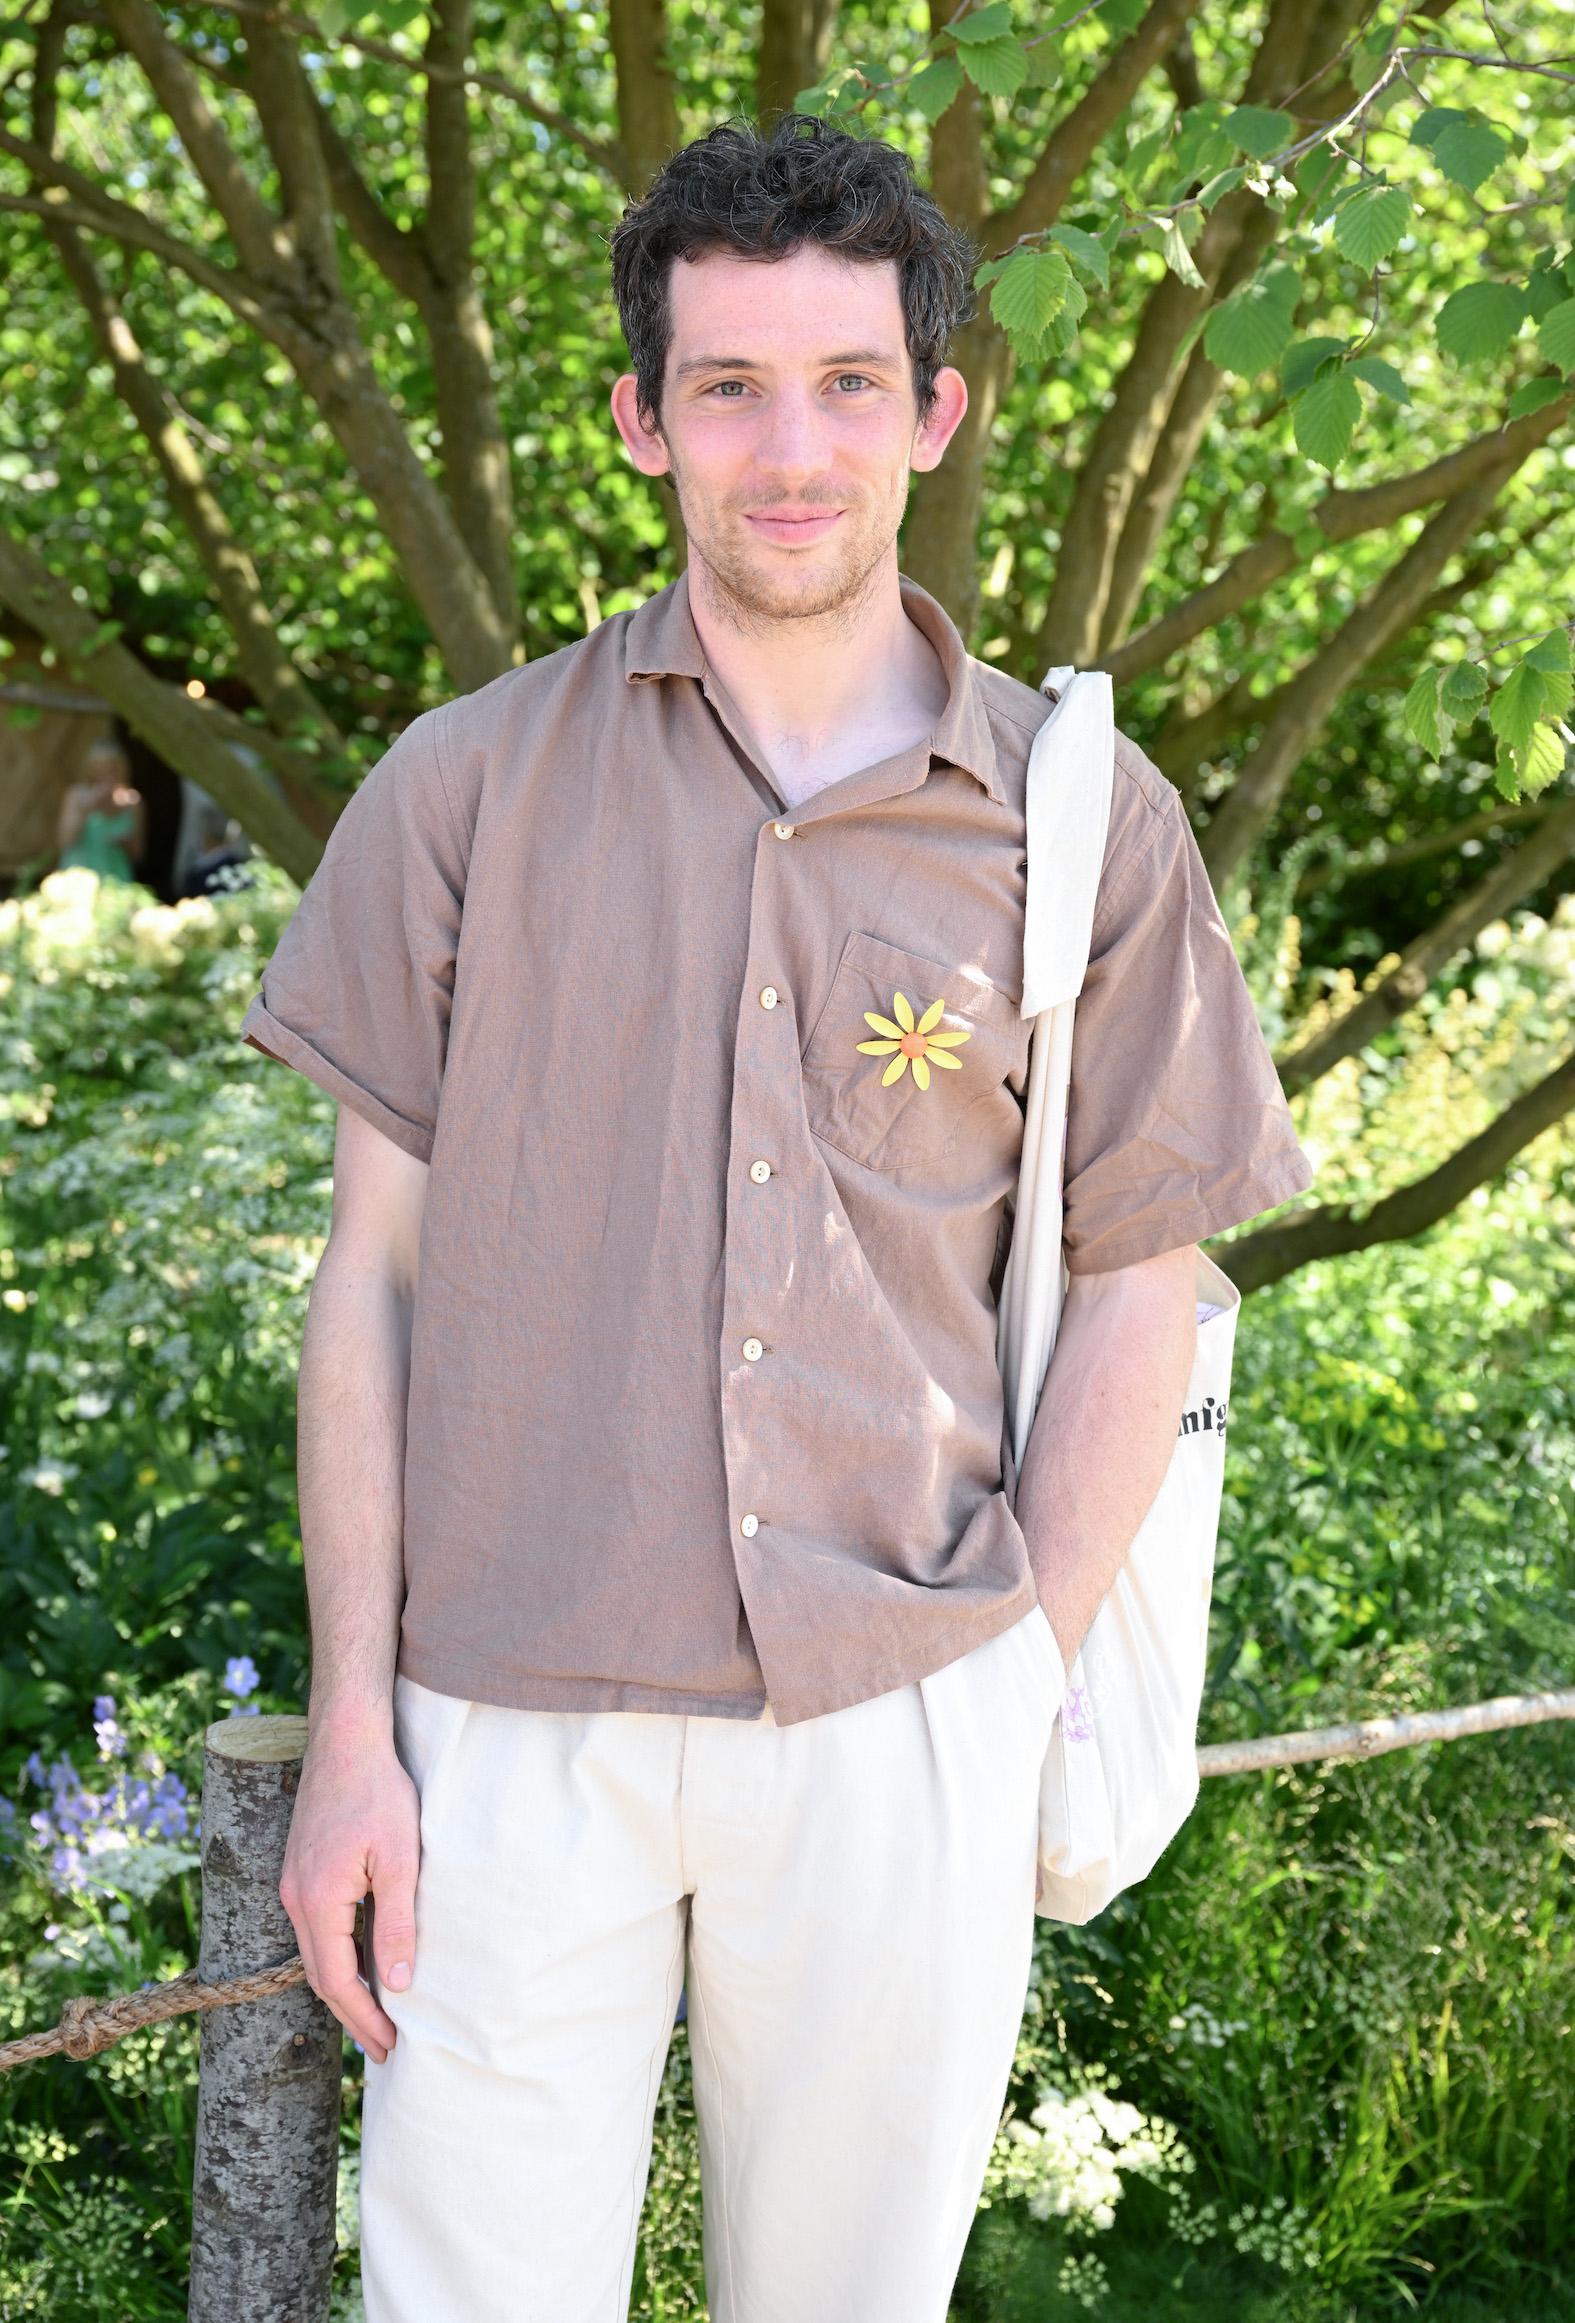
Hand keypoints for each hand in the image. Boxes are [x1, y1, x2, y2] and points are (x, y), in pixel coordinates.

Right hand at [280, 1713, 419, 2063]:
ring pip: (314, 1953)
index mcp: (318, 1901)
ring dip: (343, 1987)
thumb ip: (396, 1922)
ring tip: (376, 2015)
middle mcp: (296, 1898)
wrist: (347, 1739)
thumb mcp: (400, 1859)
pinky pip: (316, 1928)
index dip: (365, 2019)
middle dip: (352, 2015)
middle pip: (319, 1976)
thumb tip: (397, 1984)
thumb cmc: (379, 1792)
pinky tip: (361, 1961)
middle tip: (385, 2048)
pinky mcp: (300, 1869)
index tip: (391, 2047)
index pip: (338, 1981)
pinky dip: (336, 1956)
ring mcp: (293, 1883)